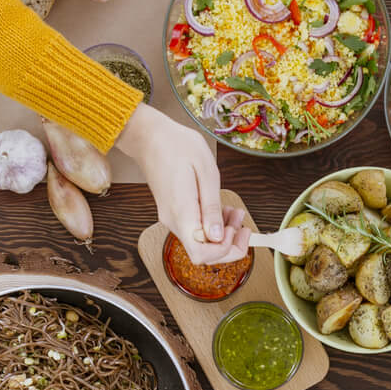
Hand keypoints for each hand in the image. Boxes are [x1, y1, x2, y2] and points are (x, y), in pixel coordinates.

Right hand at [115, 106, 248, 263]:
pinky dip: (212, 225)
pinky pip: (195, 230)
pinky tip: (220, 208)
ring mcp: (172, 218)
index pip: (201, 253)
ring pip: (200, 242)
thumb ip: (211, 207)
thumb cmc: (177, 146)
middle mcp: (174, 221)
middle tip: (241, 222)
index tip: (238, 231)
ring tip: (234, 212)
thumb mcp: (205, 172)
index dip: (224, 250)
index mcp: (182, 213)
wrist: (149, 136)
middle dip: (228, 244)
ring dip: (222, 234)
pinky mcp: (174, 213)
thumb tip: (217, 236)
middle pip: (202, 253)